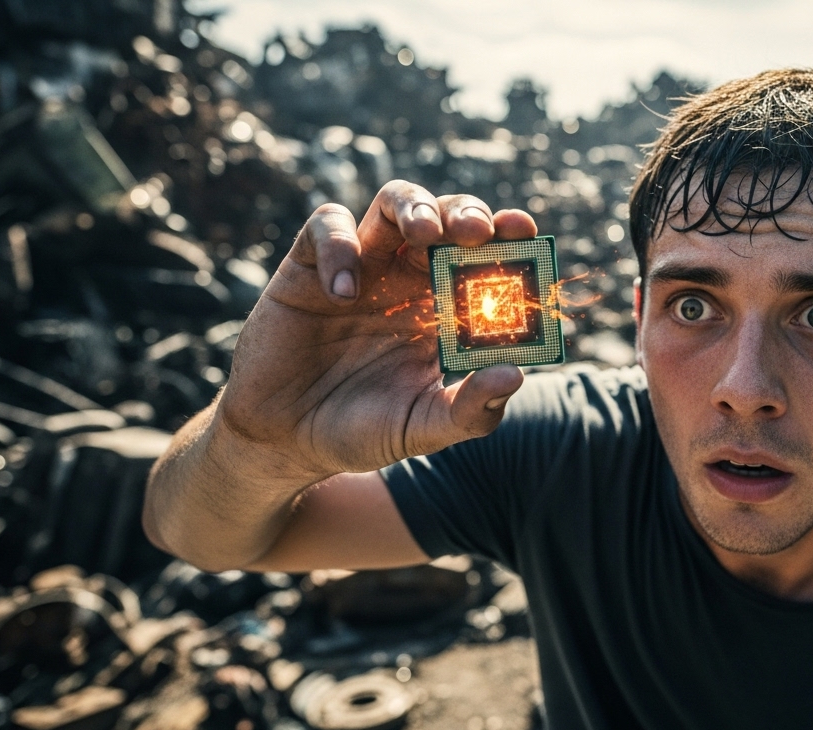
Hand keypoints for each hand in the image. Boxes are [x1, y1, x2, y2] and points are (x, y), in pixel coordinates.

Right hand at [216, 181, 533, 477]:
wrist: (285, 442)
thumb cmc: (361, 430)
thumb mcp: (423, 428)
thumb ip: (469, 410)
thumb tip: (516, 375)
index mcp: (443, 308)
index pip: (484, 257)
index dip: (507, 237)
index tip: (527, 230)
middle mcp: (407, 278)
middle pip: (446, 216)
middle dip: (467, 211)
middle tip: (478, 231)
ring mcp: (360, 266)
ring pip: (393, 203)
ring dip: (415, 207)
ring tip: (425, 233)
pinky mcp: (308, 266)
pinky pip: (327, 226)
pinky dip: (340, 245)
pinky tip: (344, 292)